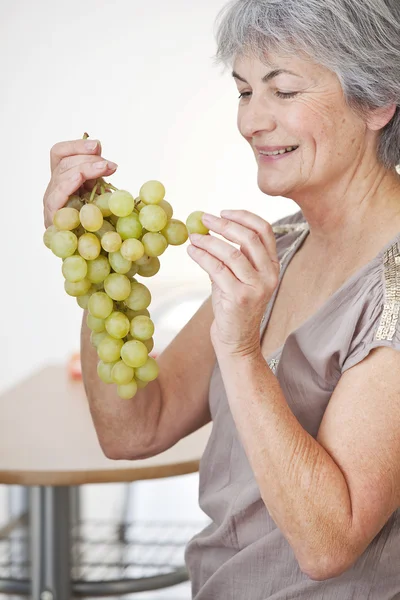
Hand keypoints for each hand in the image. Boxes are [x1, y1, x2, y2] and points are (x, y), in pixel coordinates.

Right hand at [43, 138, 117, 227]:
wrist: (98, 250)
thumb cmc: (101, 220)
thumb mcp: (101, 192)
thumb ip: (98, 173)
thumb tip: (100, 150)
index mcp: (63, 179)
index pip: (60, 154)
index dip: (76, 146)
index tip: (97, 145)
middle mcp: (54, 188)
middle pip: (64, 163)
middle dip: (89, 159)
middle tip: (110, 164)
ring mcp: (51, 202)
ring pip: (62, 174)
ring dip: (86, 168)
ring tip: (106, 168)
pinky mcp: (52, 218)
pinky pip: (56, 196)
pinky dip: (68, 184)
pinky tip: (80, 177)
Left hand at [187, 210, 279, 356]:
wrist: (236, 342)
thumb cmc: (234, 308)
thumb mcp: (237, 277)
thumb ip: (230, 256)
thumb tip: (206, 229)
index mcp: (273, 266)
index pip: (265, 231)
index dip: (243, 216)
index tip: (223, 212)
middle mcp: (270, 275)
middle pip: (249, 238)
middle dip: (224, 224)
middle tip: (204, 218)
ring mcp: (256, 287)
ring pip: (232, 253)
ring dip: (208, 241)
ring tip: (193, 237)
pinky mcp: (240, 298)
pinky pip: (218, 269)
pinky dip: (202, 256)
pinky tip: (192, 251)